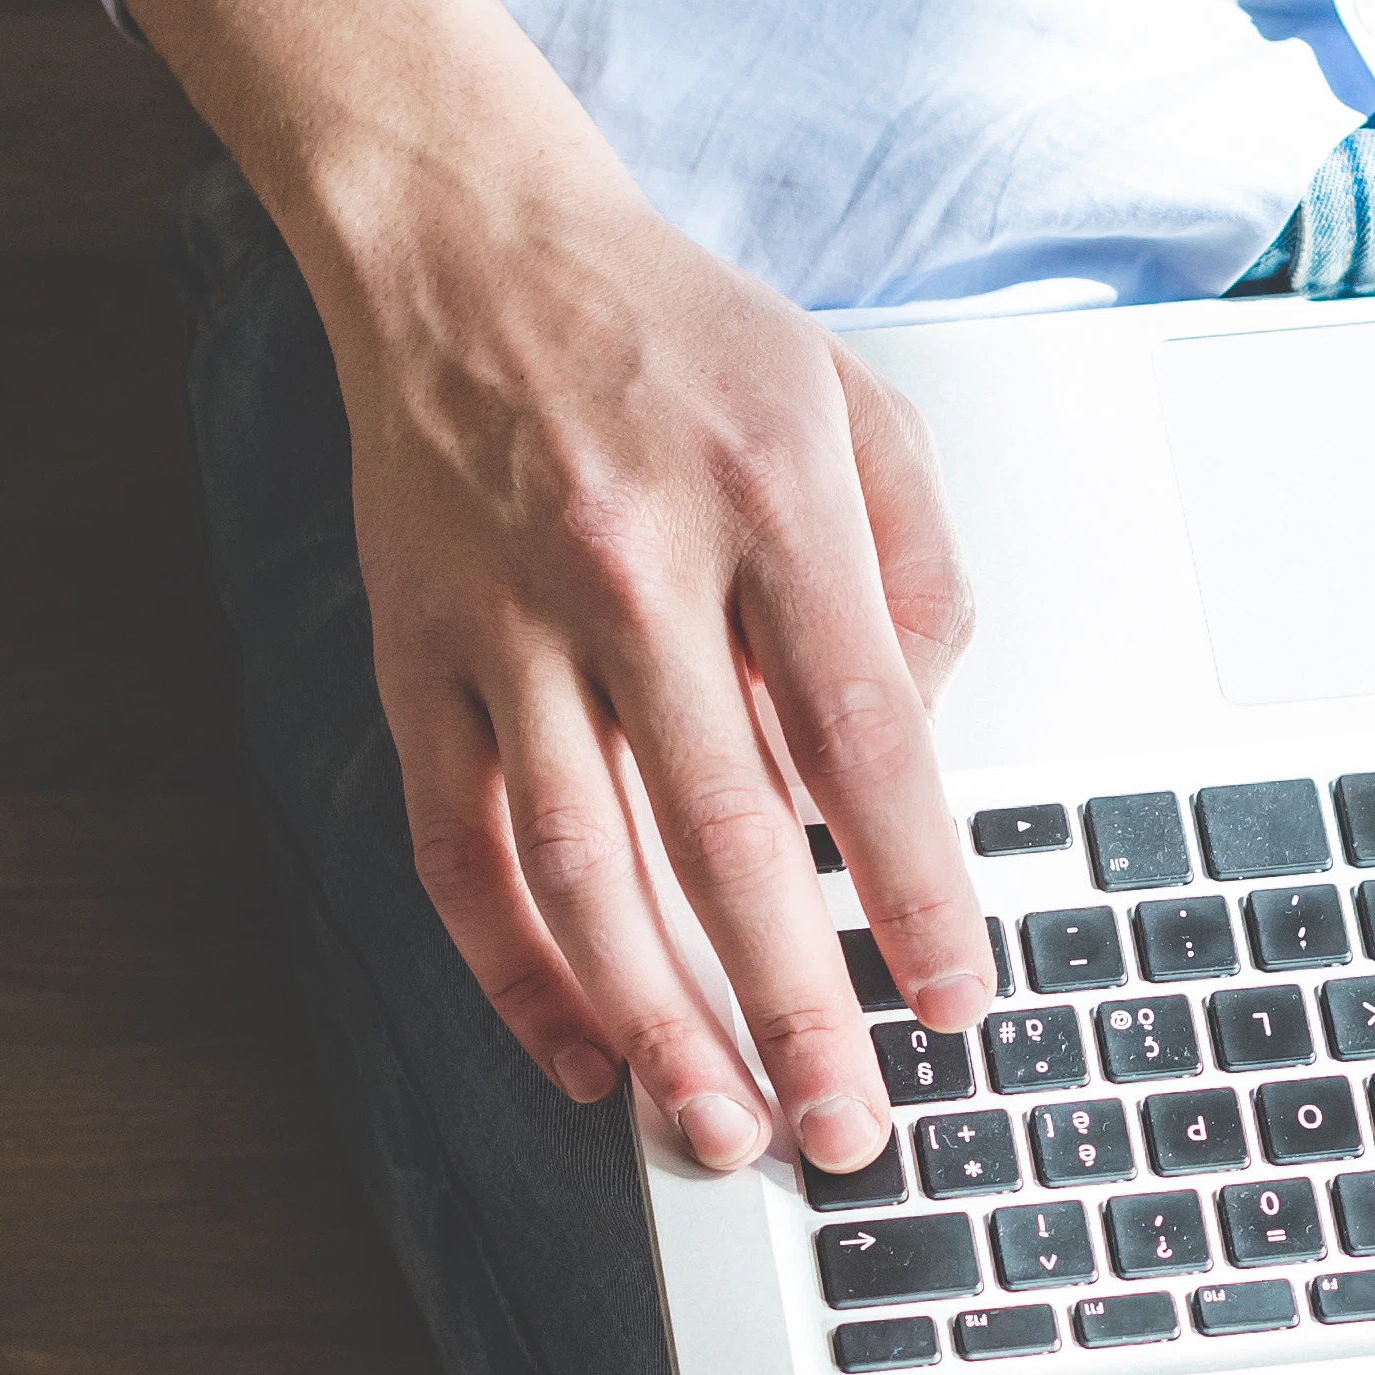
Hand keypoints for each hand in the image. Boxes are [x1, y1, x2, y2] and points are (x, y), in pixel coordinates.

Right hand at [126, 0, 985, 1180]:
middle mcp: (634, 572)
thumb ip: (919, 568)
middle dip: (795, 1007)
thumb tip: (920, 746)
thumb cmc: (672, 337)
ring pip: (584, 869)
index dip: (912, 893)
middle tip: (843, 1129)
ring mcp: (511, 626)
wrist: (465, 245)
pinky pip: (461, 849)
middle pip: (728, 836)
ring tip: (715, 1129)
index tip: (953, 1005)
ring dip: (655, 1021)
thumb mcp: (852, 402)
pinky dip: (513, 969)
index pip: (865, 740)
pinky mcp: (421, 661)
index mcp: (770, 504)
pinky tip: (578, 1053)